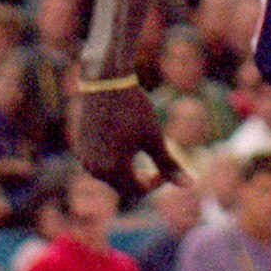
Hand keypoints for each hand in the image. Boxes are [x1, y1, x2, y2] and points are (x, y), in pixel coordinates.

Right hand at [71, 76, 172, 196]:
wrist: (105, 80)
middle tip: (157, 168)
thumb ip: (169, 164)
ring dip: (126, 171)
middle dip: (140, 180)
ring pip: (109, 176)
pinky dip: (112, 161)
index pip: (138, 190)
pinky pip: (98, 163)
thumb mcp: (154, 137)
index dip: (155, 183)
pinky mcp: (80, 146)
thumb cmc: (133, 108)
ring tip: (141, 154)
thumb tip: (190, 184)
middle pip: (122, 187)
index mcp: (113, 169)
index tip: (166, 169)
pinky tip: (124, 144)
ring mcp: (84, 158)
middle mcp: (94, 169)